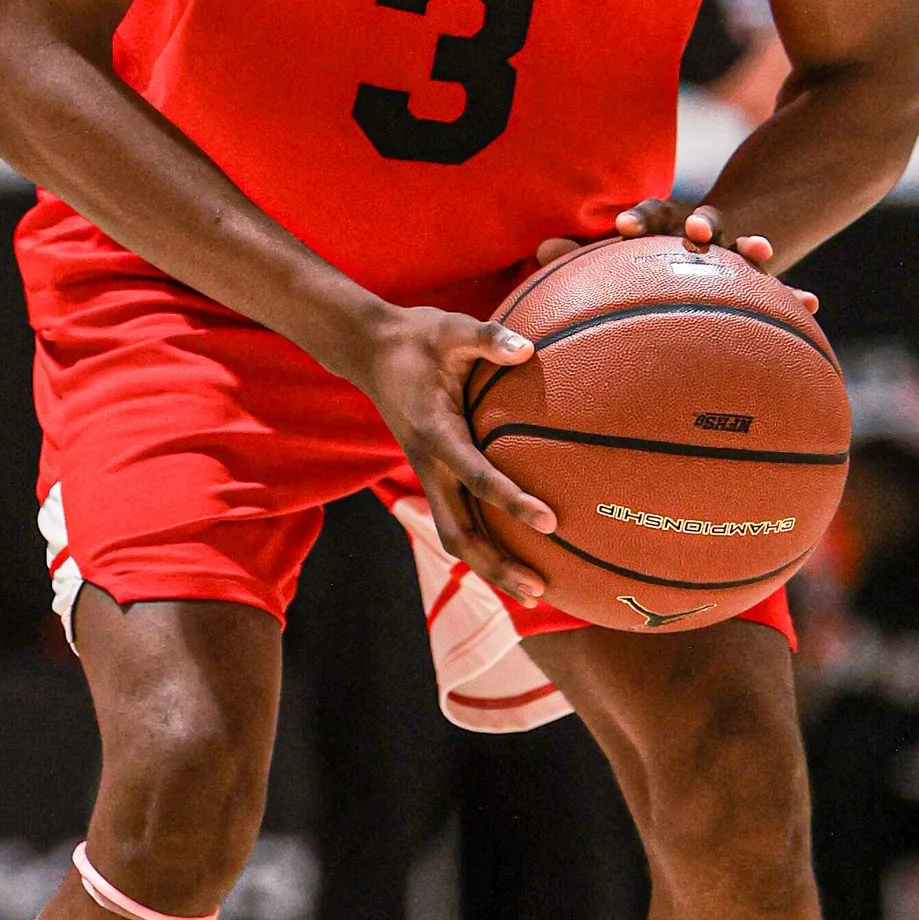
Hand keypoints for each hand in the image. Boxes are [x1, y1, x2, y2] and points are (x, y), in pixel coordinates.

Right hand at [349, 303, 556, 606]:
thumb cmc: (417, 338)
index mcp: (435, 433)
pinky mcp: (433, 477)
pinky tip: (518, 557)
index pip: (476, 476)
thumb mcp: (451, 328)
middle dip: (497, 564)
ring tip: (534, 592)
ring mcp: (429, 476)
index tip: (549, 521)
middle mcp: (429, 465)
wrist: (369, 351)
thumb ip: (489, 339)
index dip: (511, 500)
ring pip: (457, 537)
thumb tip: (528, 349)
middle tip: (539, 588)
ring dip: (491, 566)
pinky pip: (459, 520)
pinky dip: (485, 545)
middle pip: (460, 533)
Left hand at [536, 199, 815, 309]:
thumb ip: (580, 257)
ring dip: (749, 248)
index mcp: (660, 228)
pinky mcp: (754, 280)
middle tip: (692, 232)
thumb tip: (540, 248)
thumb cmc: (646, 265)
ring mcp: (729, 255)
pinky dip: (793, 294)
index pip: (650, 216)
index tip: (623, 228)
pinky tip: (811, 304)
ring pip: (742, 250)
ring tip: (762, 250)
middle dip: (699, 225)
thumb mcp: (617, 261)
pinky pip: (776, 289)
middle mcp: (696, 234)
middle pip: (700, 225)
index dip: (638, 220)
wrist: (709, 241)